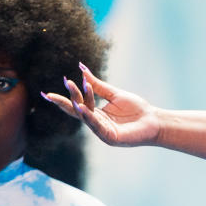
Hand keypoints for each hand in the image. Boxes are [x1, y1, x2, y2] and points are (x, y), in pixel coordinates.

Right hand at [41, 64, 162, 146]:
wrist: (155, 121)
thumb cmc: (137, 109)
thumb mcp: (114, 94)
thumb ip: (97, 85)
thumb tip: (81, 68)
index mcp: (96, 113)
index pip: (76, 104)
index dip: (65, 97)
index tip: (50, 90)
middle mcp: (96, 123)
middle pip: (77, 111)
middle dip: (65, 103)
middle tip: (50, 94)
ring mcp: (102, 132)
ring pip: (86, 118)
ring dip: (77, 107)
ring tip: (69, 98)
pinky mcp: (110, 137)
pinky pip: (97, 126)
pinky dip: (89, 117)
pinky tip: (82, 109)